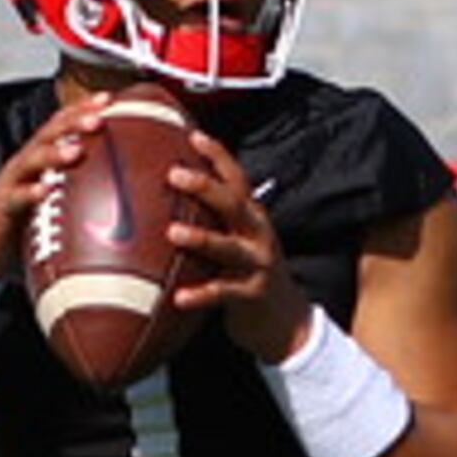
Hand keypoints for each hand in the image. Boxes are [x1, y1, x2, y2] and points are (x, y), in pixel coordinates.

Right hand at [0, 91, 118, 282]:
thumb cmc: (24, 221)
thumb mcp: (53, 197)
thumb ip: (79, 187)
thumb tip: (122, 190)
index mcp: (40, 158)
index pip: (60, 125)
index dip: (81, 109)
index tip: (109, 98)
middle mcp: (25, 164)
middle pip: (48, 134)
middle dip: (73, 123)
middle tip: (99, 118)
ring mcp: (11, 184)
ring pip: (32, 161)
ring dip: (55, 154)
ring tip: (77, 150)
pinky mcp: (2, 208)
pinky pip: (17, 198)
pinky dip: (32, 192)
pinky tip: (46, 189)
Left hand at [164, 129, 311, 362]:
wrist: (287, 322)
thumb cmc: (250, 275)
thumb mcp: (239, 242)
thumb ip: (215, 222)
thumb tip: (169, 204)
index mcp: (253, 218)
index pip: (237, 179)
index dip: (217, 156)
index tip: (192, 135)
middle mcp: (258, 235)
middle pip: (233, 204)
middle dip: (205, 187)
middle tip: (174, 174)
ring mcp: (258, 264)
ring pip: (228, 246)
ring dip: (200, 238)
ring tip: (172, 232)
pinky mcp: (253, 295)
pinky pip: (224, 293)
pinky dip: (201, 294)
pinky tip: (178, 298)